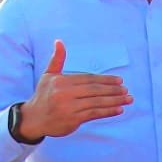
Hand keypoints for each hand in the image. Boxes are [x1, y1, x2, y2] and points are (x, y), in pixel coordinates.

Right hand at [17, 39, 131, 139]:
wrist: (33, 119)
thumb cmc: (43, 95)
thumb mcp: (48, 75)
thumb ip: (57, 59)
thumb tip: (59, 41)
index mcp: (61, 81)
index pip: (88, 79)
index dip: (105, 79)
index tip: (119, 80)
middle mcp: (65, 93)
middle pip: (94, 90)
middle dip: (113, 90)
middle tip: (126, 89)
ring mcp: (69, 107)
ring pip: (97, 102)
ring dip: (114, 101)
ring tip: (127, 99)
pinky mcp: (73, 120)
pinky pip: (94, 114)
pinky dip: (108, 112)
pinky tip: (119, 109)